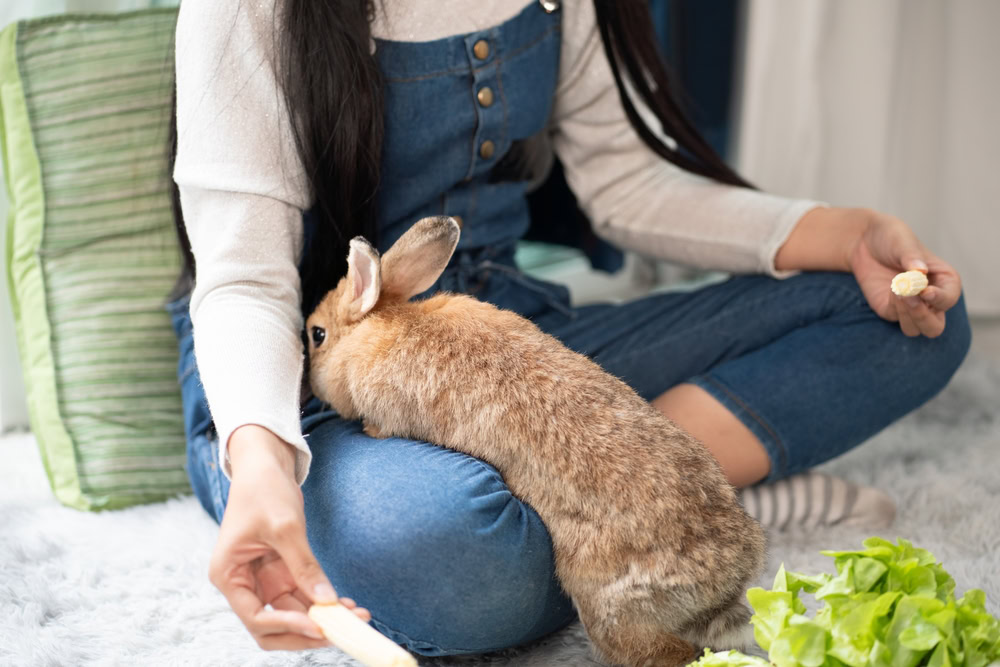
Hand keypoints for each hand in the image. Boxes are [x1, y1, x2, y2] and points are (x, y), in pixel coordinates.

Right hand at [210, 425, 370, 650]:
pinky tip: (348, 604)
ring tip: (356, 616)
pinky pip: (303, 597)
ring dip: (321, 619)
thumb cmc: (264, 489)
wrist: (266, 465)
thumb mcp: (284, 527)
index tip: (320, 625)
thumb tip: (327, 601)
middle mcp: (243, 583)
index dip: (287, 626)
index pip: (256, 618)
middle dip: (306, 632)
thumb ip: (304, 566)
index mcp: (229, 575)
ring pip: (292, 614)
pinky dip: (323, 603)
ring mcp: (263, 580)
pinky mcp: (281, 572)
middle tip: (341, 631)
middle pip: (272, 627)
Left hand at [846, 209, 961, 337]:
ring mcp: (911, 307)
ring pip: (915, 329)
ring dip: (907, 315)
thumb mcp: (903, 241)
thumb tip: (920, 271)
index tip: (924, 291)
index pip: (949, 298)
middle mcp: (931, 298)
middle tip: (910, 298)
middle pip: (935, 326)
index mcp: (945, 280)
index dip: (940, 298)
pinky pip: (895, 319)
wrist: (864, 241)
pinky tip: (890, 289)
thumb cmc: (892, 238)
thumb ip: (912, 257)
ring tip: (897, 290)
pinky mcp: (889, 310)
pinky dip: (893, 308)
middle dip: (923, 318)